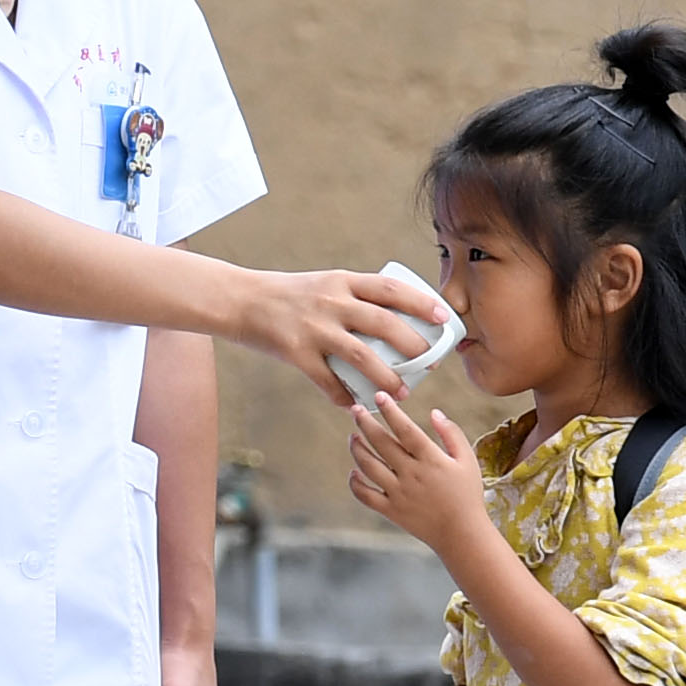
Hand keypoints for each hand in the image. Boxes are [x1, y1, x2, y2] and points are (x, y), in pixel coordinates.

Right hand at [231, 263, 464, 409]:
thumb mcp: (324, 283)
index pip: (391, 289)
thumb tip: (395, 318)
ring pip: (362, 357)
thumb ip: (354, 297)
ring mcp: (313, 328)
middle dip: (414, 346)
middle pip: (384, 324)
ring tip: (403, 392)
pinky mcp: (295, 352)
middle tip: (430, 362)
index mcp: (342, 281)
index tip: (444, 318)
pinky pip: (327, 382)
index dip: (421, 302)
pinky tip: (353, 404)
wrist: (240, 300)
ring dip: (387, 378)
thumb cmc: (288, 294)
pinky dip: (343, 396)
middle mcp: (331, 302)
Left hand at [347, 384, 491, 556]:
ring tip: (353, 437)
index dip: (391, 411)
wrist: (462, 534)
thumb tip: (434, 412)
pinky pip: (365, 495)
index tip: (380, 396)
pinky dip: (355, 483)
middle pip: (381, 443)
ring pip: (368, 466)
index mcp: (431, 460)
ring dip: (357, 449)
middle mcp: (411, 474)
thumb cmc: (467, 495)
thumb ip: (451, 434)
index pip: (405, 429)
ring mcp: (398, 493)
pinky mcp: (390, 510)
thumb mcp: (467, 461)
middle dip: (365, 423)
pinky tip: (354, 471)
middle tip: (355, 409)